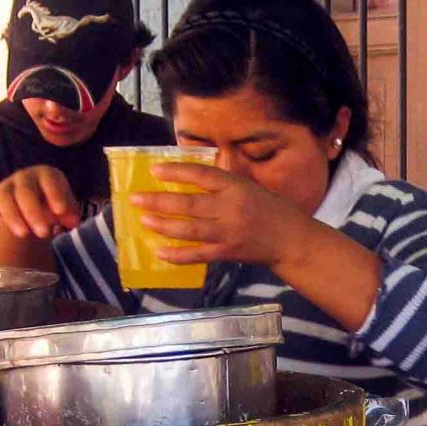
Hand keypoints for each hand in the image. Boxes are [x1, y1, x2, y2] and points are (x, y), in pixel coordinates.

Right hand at [0, 166, 81, 238]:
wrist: (35, 204)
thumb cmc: (54, 204)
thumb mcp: (66, 207)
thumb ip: (69, 213)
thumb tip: (72, 221)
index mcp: (45, 174)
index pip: (49, 180)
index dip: (54, 194)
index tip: (60, 211)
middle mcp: (23, 178)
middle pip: (25, 191)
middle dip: (33, 212)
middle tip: (44, 233)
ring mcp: (5, 187)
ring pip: (4, 197)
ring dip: (13, 216)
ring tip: (24, 235)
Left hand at [130, 162, 316, 269]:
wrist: (291, 240)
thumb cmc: (270, 209)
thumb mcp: (249, 186)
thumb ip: (222, 181)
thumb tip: (188, 174)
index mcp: (235, 187)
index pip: (201, 176)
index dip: (176, 172)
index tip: (154, 170)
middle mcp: (230, 209)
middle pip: (189, 204)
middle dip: (159, 201)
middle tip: (135, 198)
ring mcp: (227, 233)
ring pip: (189, 230)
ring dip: (163, 225)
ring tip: (144, 219)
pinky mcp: (226, 253)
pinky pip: (197, 255)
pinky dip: (178, 255)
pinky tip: (160, 251)